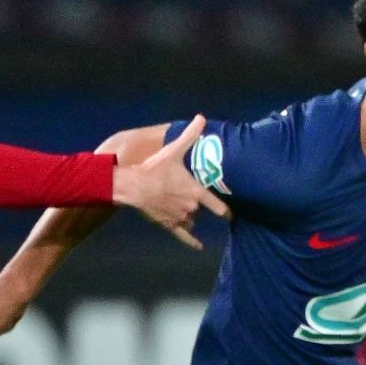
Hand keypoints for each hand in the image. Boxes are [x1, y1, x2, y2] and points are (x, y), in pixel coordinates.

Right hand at [111, 115, 229, 248]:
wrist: (133, 186)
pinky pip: (183, 236)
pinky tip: (199, 247)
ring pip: (191, 220)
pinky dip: (192, 241)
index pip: (218, 206)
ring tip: (185, 207)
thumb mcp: (174, 150)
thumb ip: (190, 136)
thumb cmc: (155, 168)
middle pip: (201, 210)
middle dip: (199, 204)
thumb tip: (201, 117)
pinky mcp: (168, 225)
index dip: (227, 211)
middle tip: (195, 197)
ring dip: (190, 215)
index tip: (232, 213)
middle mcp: (191, 208)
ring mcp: (180, 218)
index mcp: (196, 192)